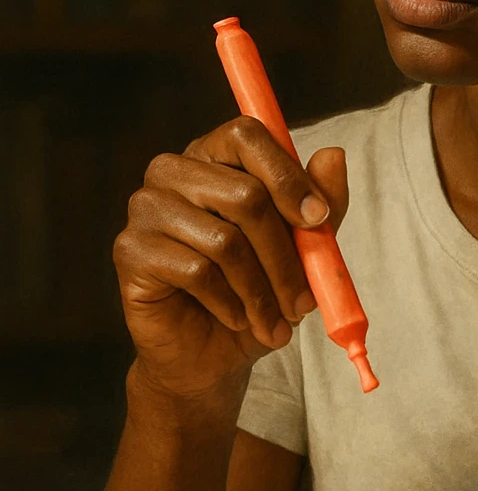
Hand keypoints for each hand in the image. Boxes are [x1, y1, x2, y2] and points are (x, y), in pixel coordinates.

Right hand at [113, 119, 348, 400]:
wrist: (210, 355)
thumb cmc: (256, 294)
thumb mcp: (303, 252)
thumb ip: (321, 205)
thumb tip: (334, 156)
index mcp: (214, 157)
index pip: (247, 135)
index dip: (288, 176)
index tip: (319, 220)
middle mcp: (173, 171)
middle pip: (245, 195)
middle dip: (285, 258)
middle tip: (305, 302)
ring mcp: (146, 207)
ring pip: (225, 241)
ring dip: (262, 292)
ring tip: (275, 323)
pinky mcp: (130, 249)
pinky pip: (195, 272)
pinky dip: (229, 304)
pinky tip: (238, 319)